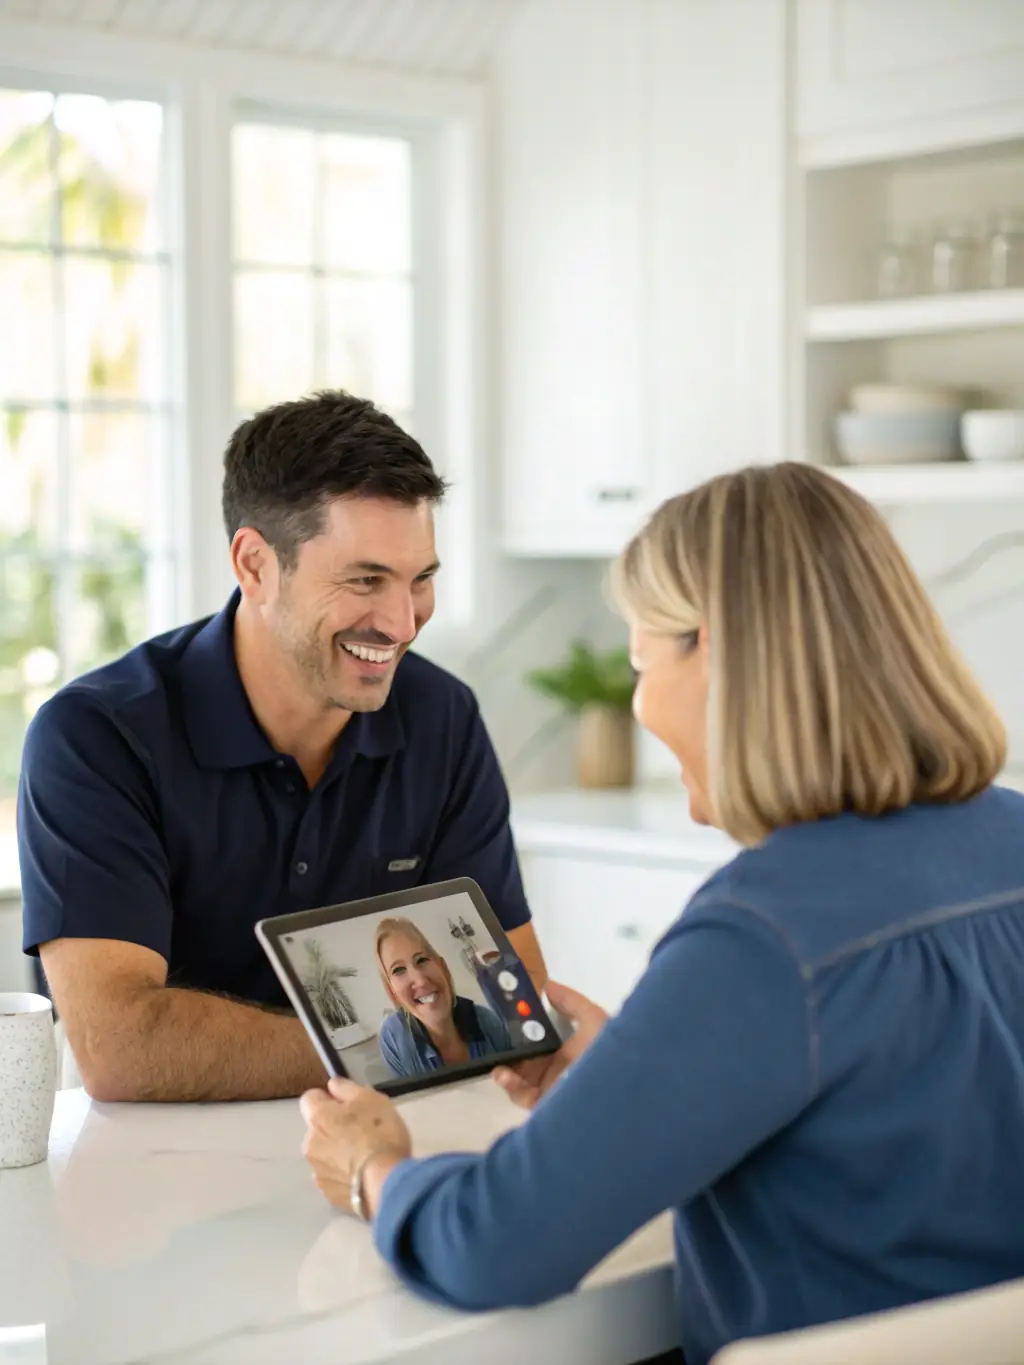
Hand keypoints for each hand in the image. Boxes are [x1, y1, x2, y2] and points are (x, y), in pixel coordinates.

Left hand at [300, 1077, 410, 1211]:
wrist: (385, 1181)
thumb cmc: (380, 1133)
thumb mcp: (370, 1099)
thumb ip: (346, 1088)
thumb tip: (332, 1086)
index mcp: (318, 1118)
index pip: (309, 1098)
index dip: (327, 1099)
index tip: (345, 1104)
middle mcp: (310, 1144)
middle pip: (316, 1129)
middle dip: (332, 1128)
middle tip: (360, 1131)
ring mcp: (317, 1172)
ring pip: (323, 1154)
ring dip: (336, 1152)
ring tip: (363, 1157)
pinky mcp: (327, 1194)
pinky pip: (331, 1177)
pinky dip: (342, 1174)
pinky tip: (362, 1175)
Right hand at [493, 980, 607, 1110]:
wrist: (608, 1096)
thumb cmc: (602, 1053)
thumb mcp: (594, 1019)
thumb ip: (571, 1001)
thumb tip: (548, 986)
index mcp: (572, 1047)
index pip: (546, 1033)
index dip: (528, 1022)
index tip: (511, 1010)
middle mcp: (560, 1067)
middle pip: (529, 1054)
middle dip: (512, 1044)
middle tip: (498, 1033)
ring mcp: (551, 1086)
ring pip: (520, 1074)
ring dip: (506, 1065)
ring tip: (499, 1059)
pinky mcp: (543, 1104)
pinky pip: (520, 1094)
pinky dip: (509, 1084)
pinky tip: (503, 1074)